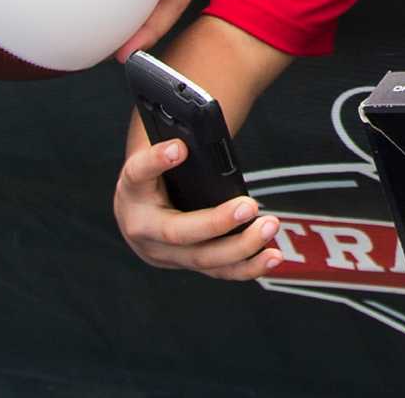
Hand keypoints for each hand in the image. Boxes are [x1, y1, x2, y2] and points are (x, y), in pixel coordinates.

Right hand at [114, 139, 282, 280]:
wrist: (143, 209)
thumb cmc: (158, 176)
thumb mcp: (160, 158)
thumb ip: (178, 145)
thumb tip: (205, 133)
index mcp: (132, 192)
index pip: (138, 174)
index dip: (156, 161)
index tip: (179, 147)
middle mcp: (142, 229)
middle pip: (178, 232)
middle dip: (216, 222)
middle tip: (249, 205)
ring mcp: (165, 254)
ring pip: (202, 258)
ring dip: (241, 246)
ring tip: (269, 226)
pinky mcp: (187, 264)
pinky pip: (219, 271)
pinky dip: (248, 266)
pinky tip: (272, 257)